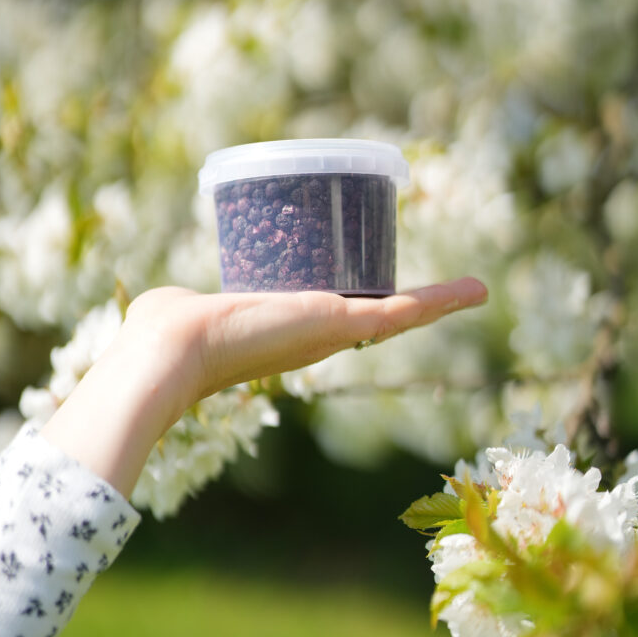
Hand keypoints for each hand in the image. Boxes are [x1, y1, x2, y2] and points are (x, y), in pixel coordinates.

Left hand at [41, 277, 486, 497]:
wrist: (173, 348)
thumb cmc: (167, 330)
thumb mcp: (184, 310)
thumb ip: (180, 306)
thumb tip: (161, 306)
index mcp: (284, 330)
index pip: (328, 316)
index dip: (351, 302)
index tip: (366, 288)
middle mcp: (314, 336)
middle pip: (371, 315)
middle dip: (405, 304)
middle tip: (442, 292)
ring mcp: (332, 333)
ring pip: (396, 315)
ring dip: (437, 303)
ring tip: (472, 292)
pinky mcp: (343, 323)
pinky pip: (405, 311)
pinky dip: (443, 301)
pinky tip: (476, 291)